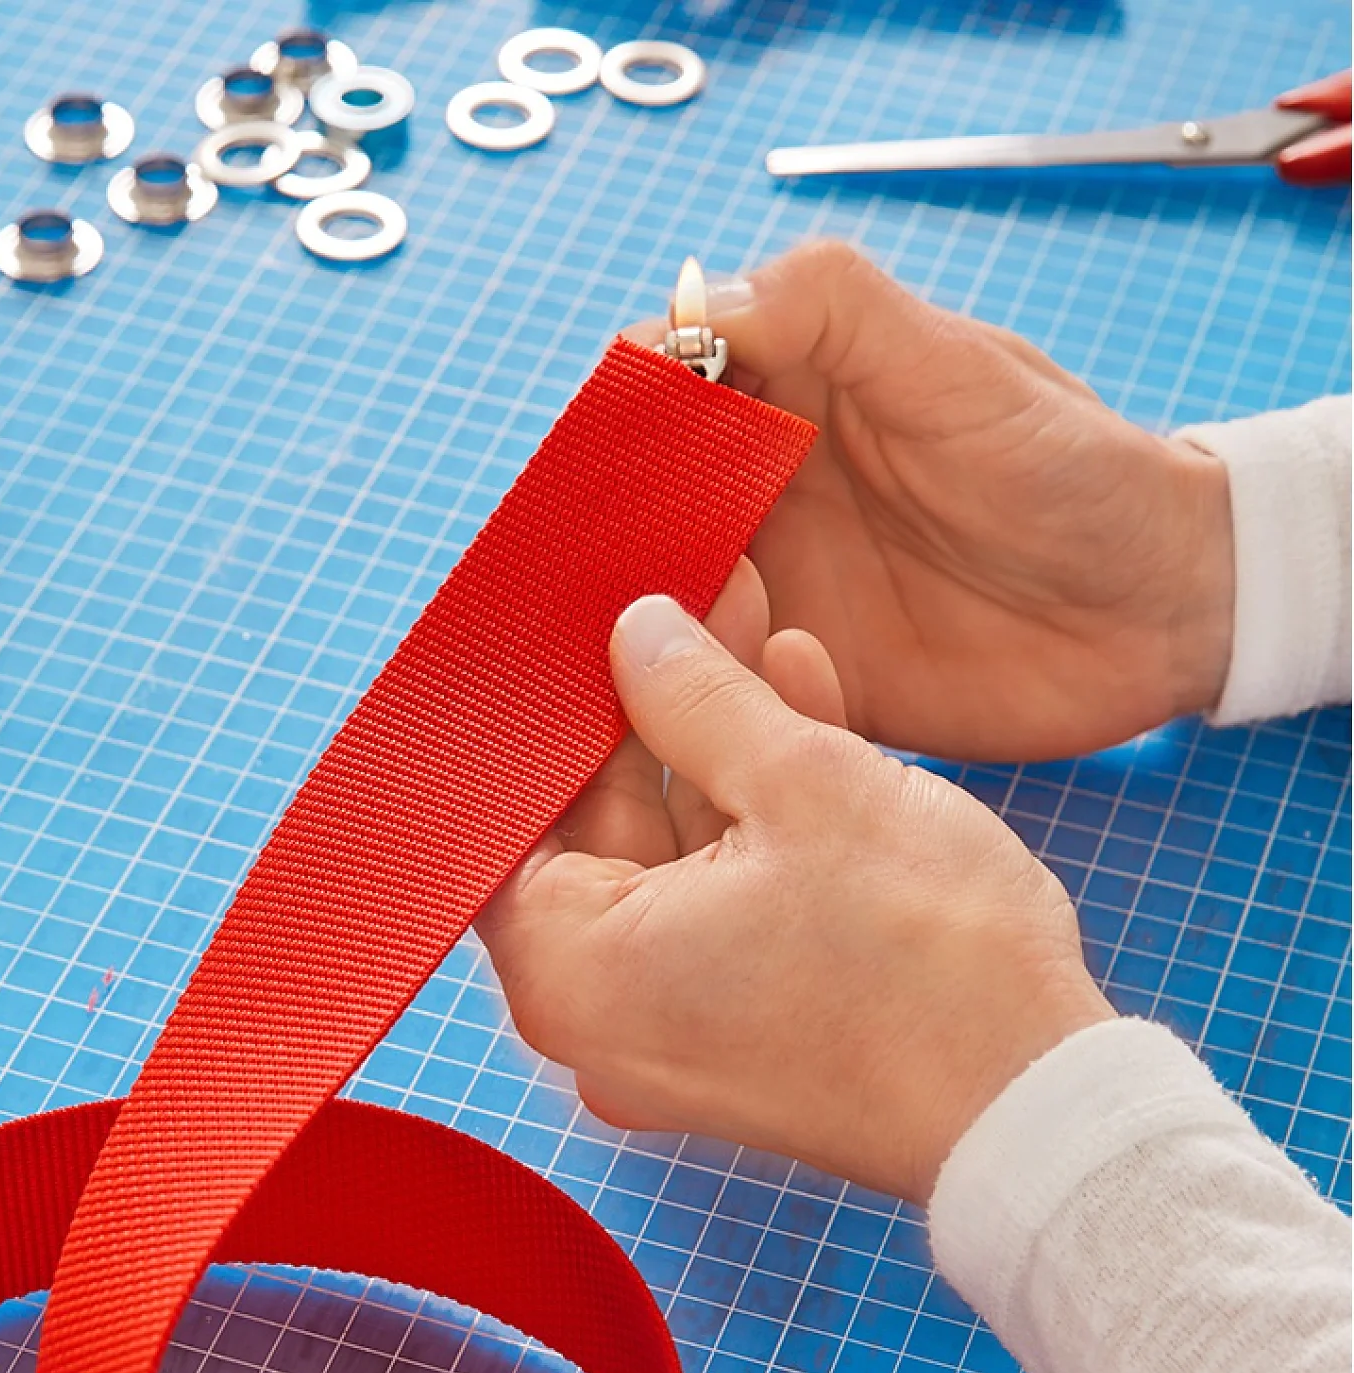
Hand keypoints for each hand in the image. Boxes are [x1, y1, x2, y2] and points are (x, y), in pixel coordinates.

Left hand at [474, 568, 1114, 1202]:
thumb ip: (697, 696)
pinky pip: (721, 910)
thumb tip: (637, 635)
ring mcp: (669, 1035)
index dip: (560, 714)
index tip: (594, 634)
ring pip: (673, 864)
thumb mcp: (803, 782)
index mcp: (570, 973)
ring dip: (719, 752)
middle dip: (655, 714)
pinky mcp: (739, 1036)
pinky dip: (755, 827)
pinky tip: (800, 715)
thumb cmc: (922, 959)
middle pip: (599, 834)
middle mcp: (598, 1020)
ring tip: (758, 631)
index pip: (514, 818)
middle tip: (694, 610)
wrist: (1038, 1107)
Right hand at [626, 241, 1234, 761]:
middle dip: (598, 535)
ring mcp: (779, 593)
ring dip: (631, 627)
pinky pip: (719, 691)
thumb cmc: (1073, 467)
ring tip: (609, 655)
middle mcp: (766, 494)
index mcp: (790, 399)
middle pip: (641, 506)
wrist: (1161, 610)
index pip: (664, 388)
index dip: (614, 415)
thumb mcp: (956, 368)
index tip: (581, 461)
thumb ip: (835, 311)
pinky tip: (667, 713)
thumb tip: (695, 302)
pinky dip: (687, 701)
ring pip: (664, 604)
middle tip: (567, 579)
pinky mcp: (801, 682)